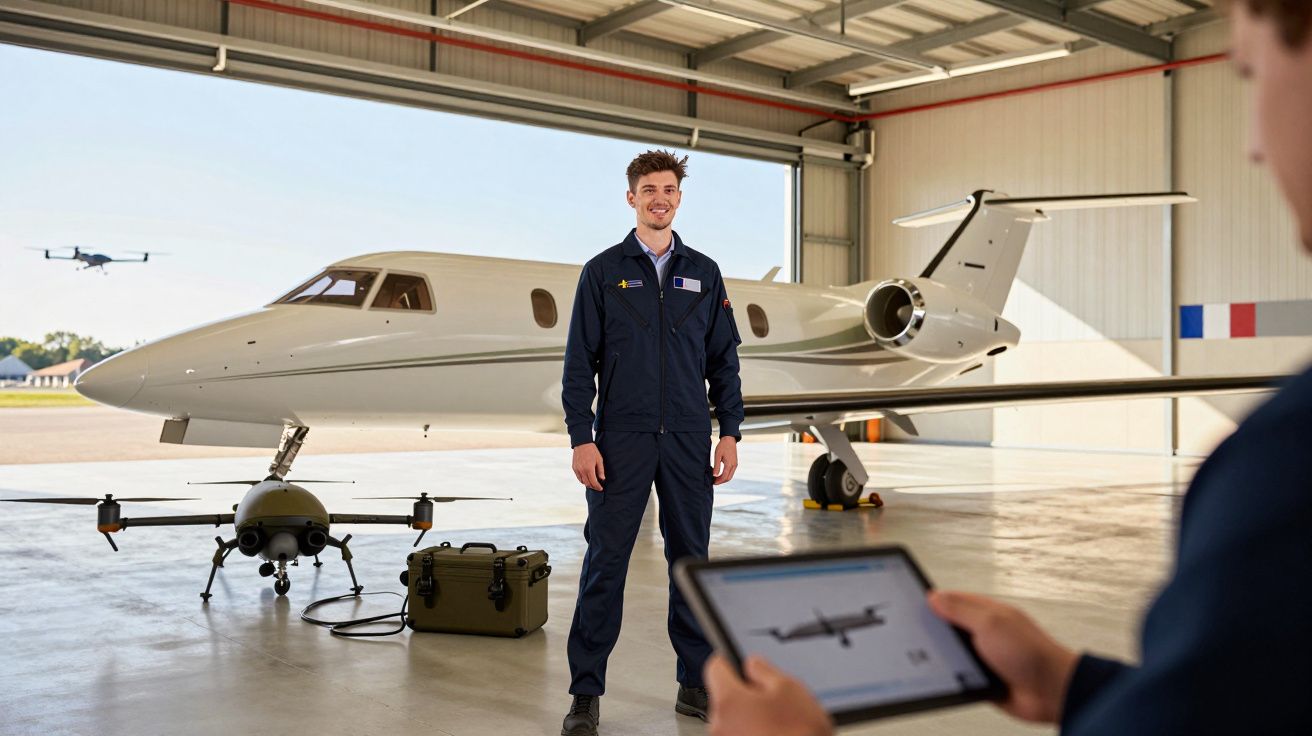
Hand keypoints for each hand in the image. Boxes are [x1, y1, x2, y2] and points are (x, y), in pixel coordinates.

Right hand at [571, 443, 604, 490]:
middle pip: (587, 483)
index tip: (601, 488)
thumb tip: (602, 479)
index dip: (597, 487)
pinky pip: (578, 477)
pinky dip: (582, 480)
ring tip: (592, 483)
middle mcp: (582, 470)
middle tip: (597, 487)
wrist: (582, 443)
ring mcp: (577, 469)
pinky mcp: (574, 468)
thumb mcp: (599, 460)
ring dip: (587, 484)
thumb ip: (600, 470)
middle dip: (593, 486)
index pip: (593, 482)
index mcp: (589, 469)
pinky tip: (586, 478)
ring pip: (582, 481)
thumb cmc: (592, 451)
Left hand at [704, 655, 832, 735]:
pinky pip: (739, 735)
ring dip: (749, 717)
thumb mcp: (789, 688)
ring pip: (733, 719)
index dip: (728, 661)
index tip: (735, 661)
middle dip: (744, 694)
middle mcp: (719, 725)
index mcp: (728, 700)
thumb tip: (752, 665)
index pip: (714, 668)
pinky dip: (752, 733)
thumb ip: (764, 670)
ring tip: (778, 723)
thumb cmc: (799, 734)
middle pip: (724, 697)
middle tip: (771, 699)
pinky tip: (774, 735)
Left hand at [712, 437, 737, 484]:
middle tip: (714, 482)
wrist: (729, 439)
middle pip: (728, 478)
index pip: (724, 477)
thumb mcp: (717, 455)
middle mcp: (734, 465)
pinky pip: (731, 472)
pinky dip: (726, 475)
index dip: (719, 481)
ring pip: (730, 475)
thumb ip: (717, 466)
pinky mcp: (735, 463)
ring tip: (716, 478)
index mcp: (729, 464)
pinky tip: (720, 474)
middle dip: (721, 481)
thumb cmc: (723, 446)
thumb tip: (715, 475)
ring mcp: (735, 464)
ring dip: (723, 478)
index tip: (713, 482)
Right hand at [928, 590, 1078, 723]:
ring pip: (952, 653)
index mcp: (987, 612)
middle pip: (948, 627)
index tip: (912, 606)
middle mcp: (985, 632)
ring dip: (946, 657)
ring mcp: (984, 655)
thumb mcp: (990, 623)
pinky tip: (949, 676)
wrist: (1051, 692)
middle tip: (918, 634)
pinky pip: (959, 674)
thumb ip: (960, 609)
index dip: (933, 602)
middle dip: (935, 632)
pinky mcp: (983, 678)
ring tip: (933, 657)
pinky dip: (954, 676)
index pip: (952, 600)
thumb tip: (935, 597)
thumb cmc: (1032, 654)